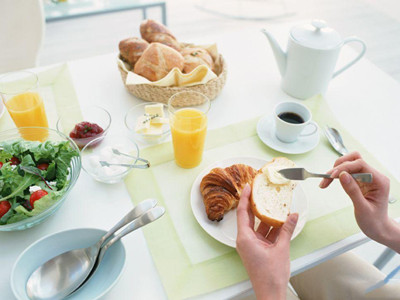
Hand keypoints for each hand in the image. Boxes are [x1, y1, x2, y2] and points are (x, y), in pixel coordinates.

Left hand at [236, 184, 297, 299]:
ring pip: (258, 226)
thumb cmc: (270, 276)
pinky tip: (281, 221)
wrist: (271, 293)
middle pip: (249, 217)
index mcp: (245, 238)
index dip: (244, 198)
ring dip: (267, 217)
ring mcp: (251, 245)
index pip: (243, 213)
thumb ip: (286, 230)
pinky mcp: (257, 249)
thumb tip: (292, 216)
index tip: (247, 187)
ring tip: (275, 204)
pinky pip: (263, 234)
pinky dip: (271, 228)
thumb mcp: (281, 249)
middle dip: (255, 204)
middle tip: (260, 191)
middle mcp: (245, 240)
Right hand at [320, 152, 399, 251]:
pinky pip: (346, 172)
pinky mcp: (360, 181)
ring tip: (326, 181)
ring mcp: (367, 178)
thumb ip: (353, 191)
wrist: (378, 228)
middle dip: (339, 166)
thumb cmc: (374, 221)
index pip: (360, 164)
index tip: (332, 176)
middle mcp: (374, 176)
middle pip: (354, 160)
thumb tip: (343, 175)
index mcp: (379, 181)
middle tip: (327, 177)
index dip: (344, 167)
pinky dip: (336, 175)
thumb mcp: (363, 208)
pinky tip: (329, 182)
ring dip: (336, 170)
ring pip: (349, 164)